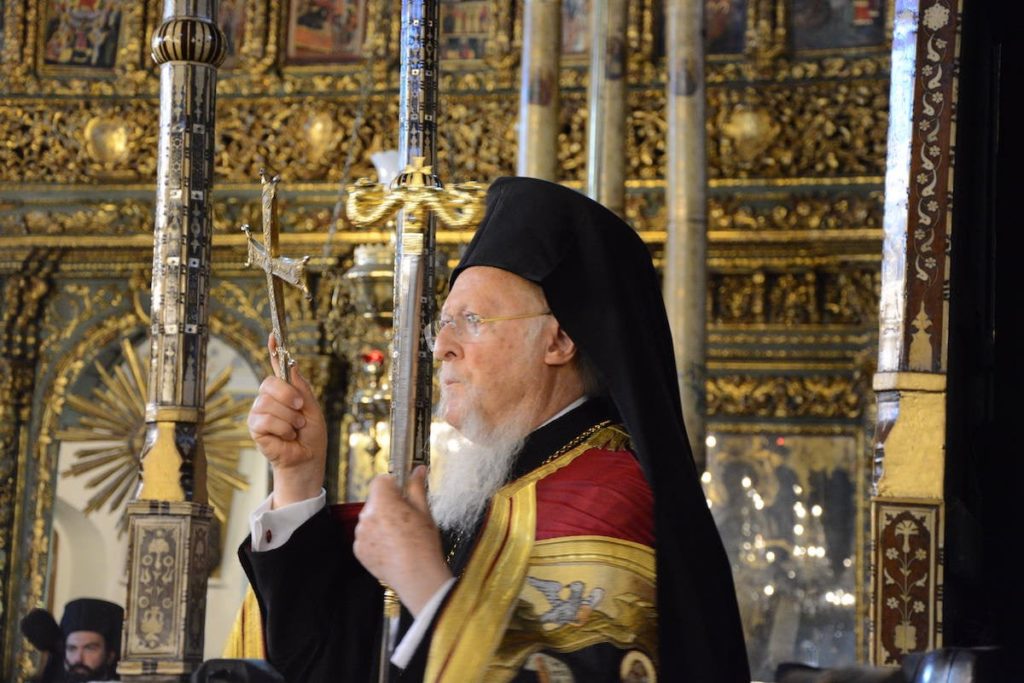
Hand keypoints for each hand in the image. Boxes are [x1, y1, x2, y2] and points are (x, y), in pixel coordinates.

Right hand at [247, 335, 326, 506]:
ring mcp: (259, 412)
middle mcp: (269, 399)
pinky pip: (264, 420)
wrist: (308, 459)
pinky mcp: (255, 428)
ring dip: (289, 418)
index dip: (274, 350)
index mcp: (285, 391)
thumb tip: (291, 364)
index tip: (274, 335)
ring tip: (296, 428)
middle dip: (289, 397)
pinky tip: (287, 436)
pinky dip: (282, 428)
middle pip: (270, 383)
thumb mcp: (312, 408)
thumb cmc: (311, 435)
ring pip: (268, 403)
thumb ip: (301, 388)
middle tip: (301, 410)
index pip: (276, 367)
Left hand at [354, 466, 452, 616]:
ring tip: (400, 536)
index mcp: (383, 501)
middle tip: (406, 518)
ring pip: (370, 519)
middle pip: (376, 500)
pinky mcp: (359, 550)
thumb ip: (416, 487)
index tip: (402, 491)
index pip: (380, 480)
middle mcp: (367, 516)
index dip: (392, 484)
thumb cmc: (423, 544)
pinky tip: (392, 548)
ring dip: (381, 523)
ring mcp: (360, 534)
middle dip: (388, 505)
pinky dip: (376, 540)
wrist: (417, 576)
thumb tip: (418, 470)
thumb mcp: (424, 511)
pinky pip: (366, 537)